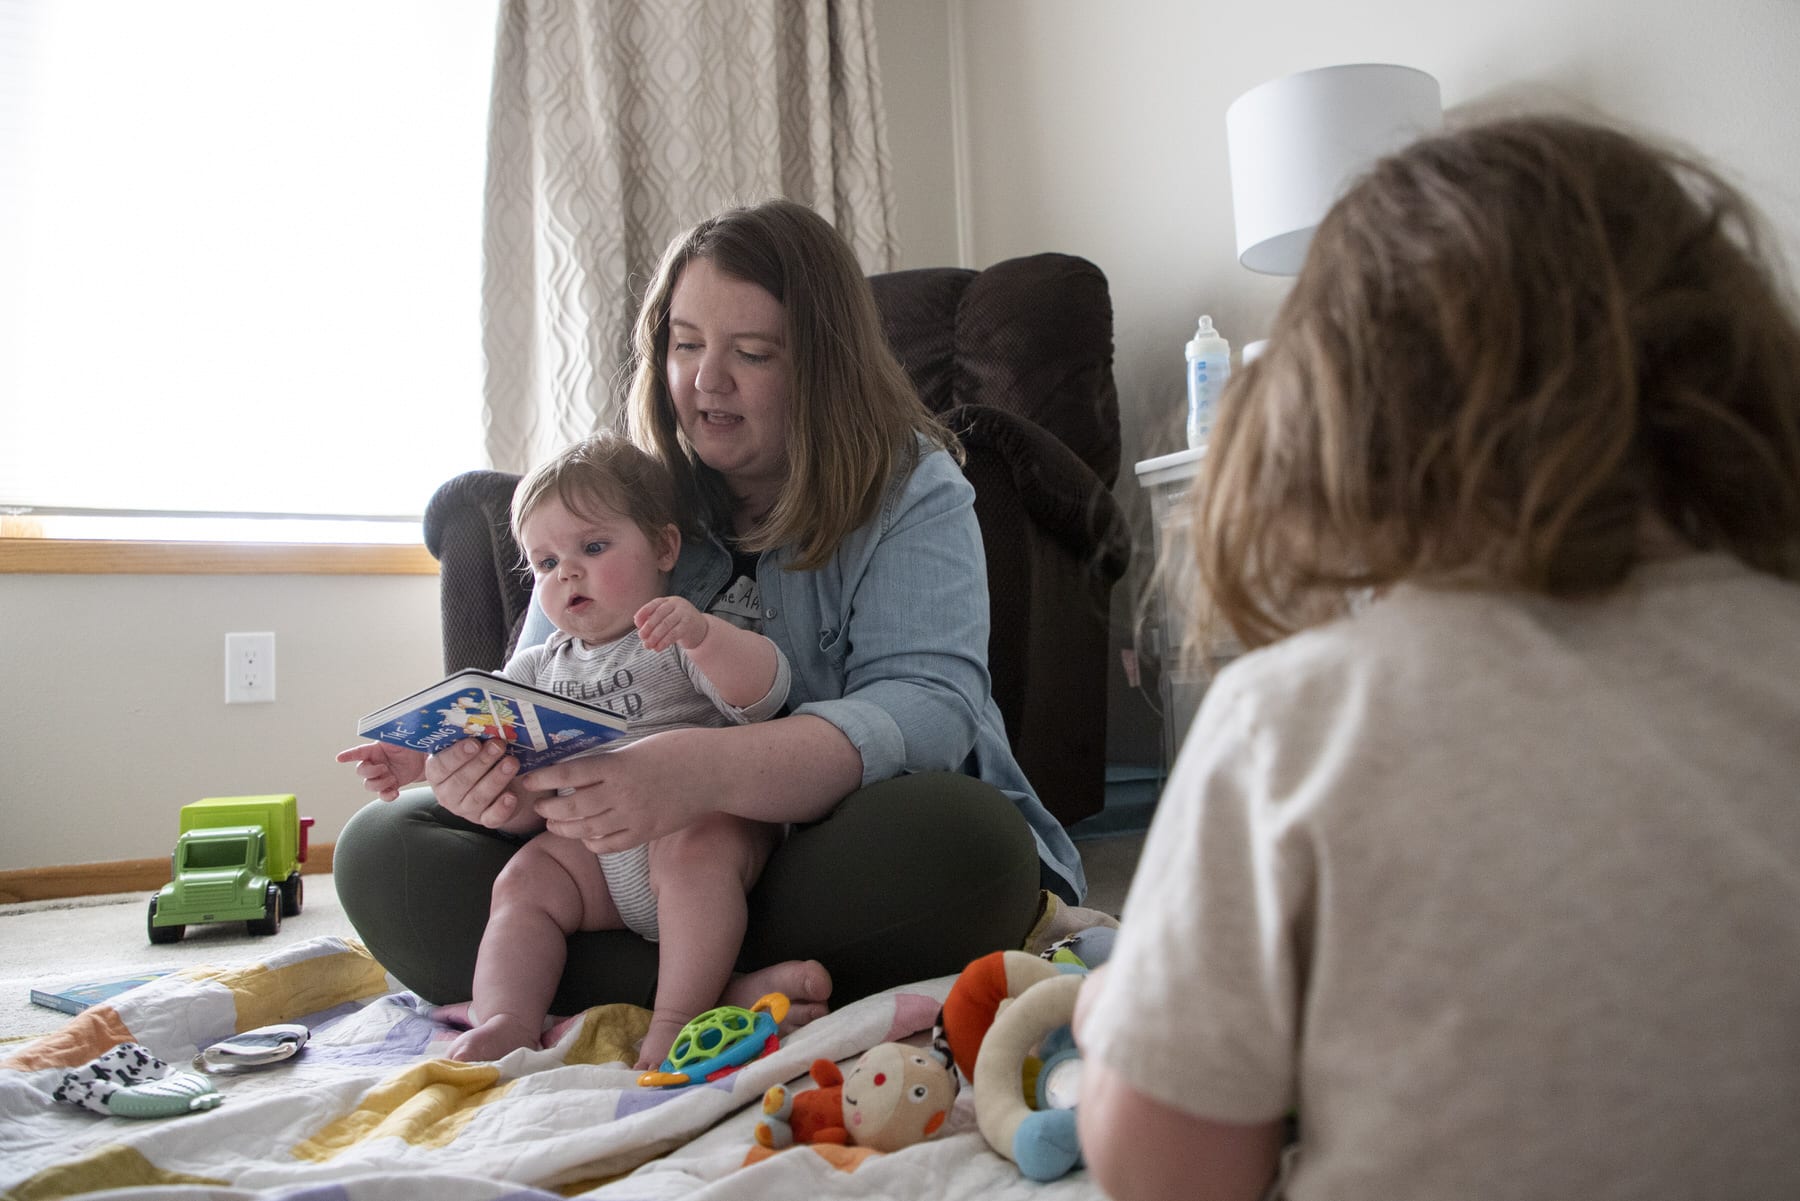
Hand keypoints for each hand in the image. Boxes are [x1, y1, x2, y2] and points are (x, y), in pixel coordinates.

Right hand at [336, 742, 426, 801]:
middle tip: (385, 768)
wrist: (422, 759)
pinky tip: (395, 792)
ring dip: (379, 784)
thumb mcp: (400, 738)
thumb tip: (387, 725)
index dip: (348, 755)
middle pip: (361, 771)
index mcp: (374, 750)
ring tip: (393, 778)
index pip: (358, 752)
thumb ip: (390, 734)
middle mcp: (374, 763)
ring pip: (369, 785)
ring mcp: (381, 776)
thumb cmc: (408, 744)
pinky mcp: (389, 786)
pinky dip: (387, 796)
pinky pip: (382, 795)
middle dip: (371, 772)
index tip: (339, 758)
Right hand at [422, 736, 546, 833]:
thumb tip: (480, 721)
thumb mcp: (473, 747)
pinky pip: (492, 818)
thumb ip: (471, 738)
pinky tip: (512, 796)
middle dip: (482, 762)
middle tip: (498, 746)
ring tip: (511, 763)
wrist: (501, 782)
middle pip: (462, 781)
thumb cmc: (481, 758)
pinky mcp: (485, 820)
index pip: (442, 766)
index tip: (474, 742)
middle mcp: (448, 794)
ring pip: (478, 797)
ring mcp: (466, 809)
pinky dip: (502, 808)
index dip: (458, 754)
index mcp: (438, 773)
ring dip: (496, 779)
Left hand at [525, 728, 718, 852]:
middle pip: (572, 807)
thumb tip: (581, 773)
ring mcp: (634, 816)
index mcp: (618, 765)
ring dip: (565, 828)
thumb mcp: (637, 748)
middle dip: (549, 808)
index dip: (543, 779)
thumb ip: (610, 763)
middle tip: (539, 806)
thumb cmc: (677, 750)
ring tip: (554, 824)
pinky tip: (586, 837)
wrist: (713, 770)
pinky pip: (610, 845)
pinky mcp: (646, 832)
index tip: (527, 781)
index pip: (568, 774)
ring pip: (587, 829)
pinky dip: (592, 843)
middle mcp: (621, 793)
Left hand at [634, 595, 708, 652]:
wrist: (701, 629)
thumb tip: (638, 623)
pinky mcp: (688, 626)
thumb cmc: (678, 623)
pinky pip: (673, 634)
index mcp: (669, 600)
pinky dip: (663, 642)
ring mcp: (684, 614)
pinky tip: (657, 648)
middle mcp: (677, 604)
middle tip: (641, 637)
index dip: (643, 613)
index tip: (637, 624)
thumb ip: (653, 618)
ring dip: (654, 636)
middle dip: (648, 627)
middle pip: (659, 614)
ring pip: (665, 625)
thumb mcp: (666, 617)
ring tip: (648, 645)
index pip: (654, 604)